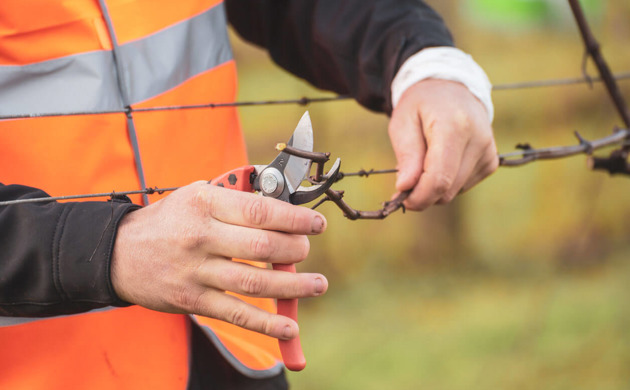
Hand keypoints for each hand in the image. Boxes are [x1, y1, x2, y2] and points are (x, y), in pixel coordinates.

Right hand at [111, 181, 327, 339]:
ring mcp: (195, 272)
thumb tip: (284, 210)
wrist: (119, 253)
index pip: (259, 211)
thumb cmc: (168, 221)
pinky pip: (235, 314)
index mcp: (204, 204)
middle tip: (306, 249)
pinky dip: (266, 322)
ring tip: (317, 284)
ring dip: (293, 286)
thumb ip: (236, 201)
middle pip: (261, 247)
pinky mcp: (192, 301)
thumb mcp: (196, 196)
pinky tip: (290, 326)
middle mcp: (200, 237)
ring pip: (253, 283)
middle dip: (294, 249)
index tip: (316, 223)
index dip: (294, 219)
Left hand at [388, 79, 497, 209]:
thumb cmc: (422, 105)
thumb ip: (407, 155)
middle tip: (405, 180)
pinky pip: (462, 186)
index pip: (439, 179)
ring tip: (425, 160)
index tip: (401, 198)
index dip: (418, 197)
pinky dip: (447, 181)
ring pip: (454, 192)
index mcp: (454, 128)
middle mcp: (478, 141)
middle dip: (422, 193)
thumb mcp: (403, 122)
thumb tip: (406, 187)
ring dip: (433, 186)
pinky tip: (442, 159)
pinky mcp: (491, 162)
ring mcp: (488, 153)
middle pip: (446, 190)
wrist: (451, 88)